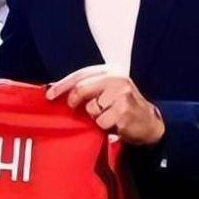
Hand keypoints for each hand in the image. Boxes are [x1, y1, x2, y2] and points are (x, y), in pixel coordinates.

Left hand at [46, 65, 164, 145]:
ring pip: (91, 109)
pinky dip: (104, 127)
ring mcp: (122, 95)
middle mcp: (117, 79)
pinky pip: (101, 122)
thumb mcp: (107, 90)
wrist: (150, 122)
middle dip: (74, 101)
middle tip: (74, 108)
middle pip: (81, 89)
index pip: (80, 75)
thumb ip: (86, 87)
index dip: (62, 85)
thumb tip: (54, 89)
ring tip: (107, 116)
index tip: (49, 94)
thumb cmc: (123, 106)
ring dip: (94, 117)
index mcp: (110, 71)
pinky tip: (114, 124)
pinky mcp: (124, 111)